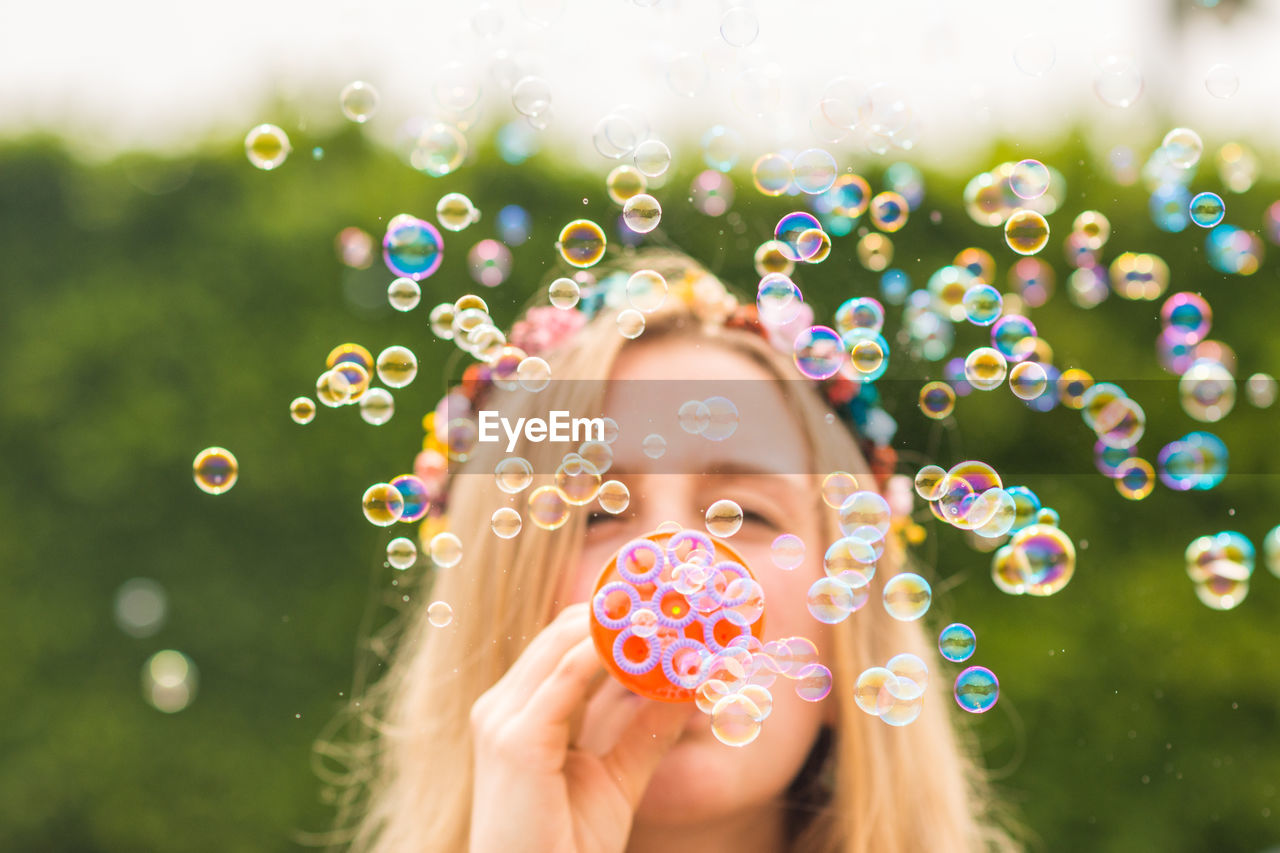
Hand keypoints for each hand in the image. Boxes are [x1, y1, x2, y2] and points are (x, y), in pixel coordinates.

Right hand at [468, 602, 694, 852]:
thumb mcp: (616, 776)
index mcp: (516, 711)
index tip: (665, 609)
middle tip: (676, 603)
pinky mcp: (516, 740)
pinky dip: (610, 656)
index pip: (563, 643)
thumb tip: (685, 687)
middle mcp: (501, 706)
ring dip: (621, 626)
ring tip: (671, 616)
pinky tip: (651, 653)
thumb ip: (645, 730)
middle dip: (619, 613)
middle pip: (562, 631)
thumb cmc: (566, 845)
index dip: (612, 620)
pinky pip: (568, 678)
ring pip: (564, 642)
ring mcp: (502, 719)